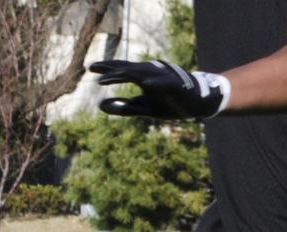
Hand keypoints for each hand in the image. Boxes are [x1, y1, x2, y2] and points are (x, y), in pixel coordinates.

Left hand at [89, 59, 230, 118]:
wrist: (196, 103)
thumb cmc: (168, 102)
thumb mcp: (143, 108)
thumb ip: (123, 107)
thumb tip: (100, 106)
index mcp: (142, 78)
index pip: (122, 71)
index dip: (107, 69)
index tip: (90, 68)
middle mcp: (151, 74)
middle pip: (128, 69)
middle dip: (110, 69)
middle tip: (92, 68)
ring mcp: (162, 78)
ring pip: (141, 73)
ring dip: (124, 74)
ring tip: (107, 78)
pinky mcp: (175, 85)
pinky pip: (163, 82)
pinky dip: (154, 81)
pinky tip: (144, 82)